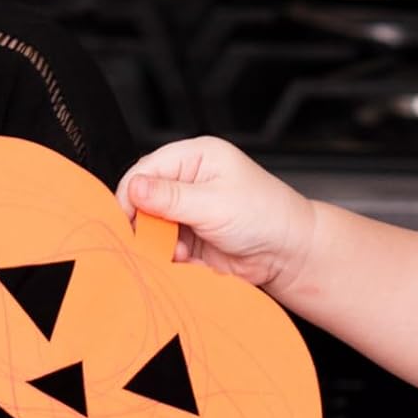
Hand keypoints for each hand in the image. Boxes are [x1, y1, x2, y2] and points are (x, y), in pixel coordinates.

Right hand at [116, 136, 316, 293]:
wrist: (291, 254)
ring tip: (179, 252)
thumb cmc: (267, 217)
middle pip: (144, 198)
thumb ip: (171, 198)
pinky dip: (171, 256)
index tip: (126, 219)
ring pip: (152, 226)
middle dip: (146, 222)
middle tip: (152, 240)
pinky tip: (188, 260)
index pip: (146, 169)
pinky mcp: (192, 236)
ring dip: (159, 242)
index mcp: (197, 157)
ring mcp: (190, 210)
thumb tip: (134, 188)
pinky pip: (165, 246)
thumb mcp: (215, 203)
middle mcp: (191, 180)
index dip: (131, 193)